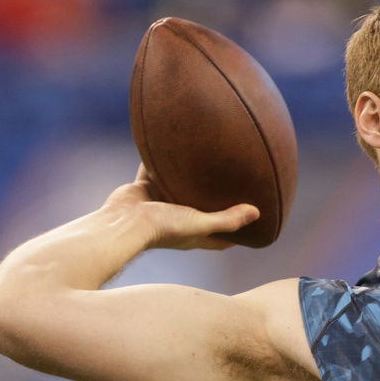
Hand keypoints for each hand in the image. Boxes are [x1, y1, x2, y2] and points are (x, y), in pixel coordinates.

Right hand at [103, 164, 259, 250]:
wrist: (122, 222)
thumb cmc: (162, 228)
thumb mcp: (200, 223)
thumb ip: (227, 219)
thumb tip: (257, 212)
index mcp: (195, 233)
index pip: (222, 237)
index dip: (237, 231)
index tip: (253, 220)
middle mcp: (179, 219)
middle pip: (202, 209)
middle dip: (216, 199)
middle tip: (234, 182)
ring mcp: (161, 204)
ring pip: (179, 187)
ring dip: (190, 177)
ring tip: (207, 158)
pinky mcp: (145, 189)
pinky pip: (156, 170)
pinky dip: (161, 159)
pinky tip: (171, 143)